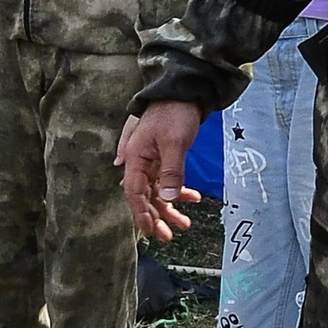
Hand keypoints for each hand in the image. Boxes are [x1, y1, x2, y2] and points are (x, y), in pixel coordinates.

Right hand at [117, 98, 203, 241]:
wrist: (183, 91)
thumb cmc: (175, 113)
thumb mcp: (174, 142)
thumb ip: (171, 171)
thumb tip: (169, 198)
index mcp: (135, 159)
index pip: (134, 194)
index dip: (141, 214)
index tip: (152, 231)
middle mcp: (139, 163)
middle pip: (144, 197)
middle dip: (156, 218)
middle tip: (169, 237)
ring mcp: (150, 161)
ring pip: (157, 192)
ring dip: (169, 209)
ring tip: (185, 224)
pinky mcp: (162, 157)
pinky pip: (167, 181)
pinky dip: (178, 191)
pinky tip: (193, 198)